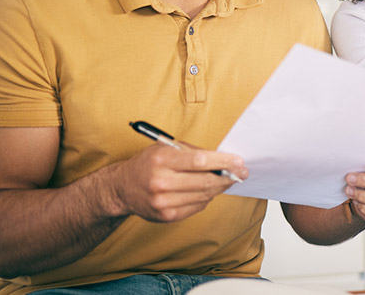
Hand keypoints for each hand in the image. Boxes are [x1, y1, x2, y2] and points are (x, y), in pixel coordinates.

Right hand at [104, 143, 248, 222]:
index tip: (239, 161)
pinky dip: (206, 198)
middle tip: (242, 173)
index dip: (223, 162)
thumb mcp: (165, 148)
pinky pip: (196, 207)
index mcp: (161, 160)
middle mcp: (161, 182)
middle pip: (205, 181)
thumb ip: (192, 152)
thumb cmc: (148, 164)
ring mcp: (163, 202)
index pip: (200, 161)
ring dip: (219, 188)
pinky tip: (209, 191)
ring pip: (203, 196)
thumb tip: (223, 159)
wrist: (123, 188)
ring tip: (227, 180)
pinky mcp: (166, 216)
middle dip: (228, 177)